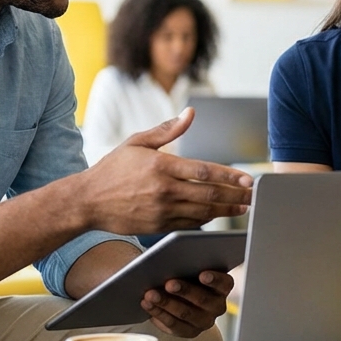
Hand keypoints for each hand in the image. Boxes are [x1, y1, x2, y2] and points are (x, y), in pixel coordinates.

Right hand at [75, 109, 253, 234]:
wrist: (87, 201)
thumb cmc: (112, 169)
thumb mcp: (137, 142)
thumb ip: (167, 130)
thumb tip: (190, 114)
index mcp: (161, 165)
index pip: (204, 171)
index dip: (230, 176)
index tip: (248, 179)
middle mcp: (164, 189)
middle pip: (209, 194)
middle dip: (235, 196)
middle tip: (253, 197)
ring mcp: (162, 210)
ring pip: (203, 212)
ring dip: (226, 210)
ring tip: (243, 208)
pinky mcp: (158, 226)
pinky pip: (189, 224)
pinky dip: (206, 220)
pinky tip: (218, 215)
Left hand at [142, 270, 232, 337]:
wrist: (182, 296)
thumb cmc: (187, 275)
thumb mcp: (190, 268)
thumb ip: (187, 263)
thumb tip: (171, 258)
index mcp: (223, 287)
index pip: (224, 283)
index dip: (214, 279)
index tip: (202, 274)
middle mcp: (217, 306)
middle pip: (202, 299)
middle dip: (184, 290)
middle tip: (169, 283)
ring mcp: (204, 321)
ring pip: (185, 313)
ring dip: (166, 303)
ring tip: (150, 294)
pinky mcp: (189, 331)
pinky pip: (173, 325)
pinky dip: (158, 313)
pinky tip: (147, 304)